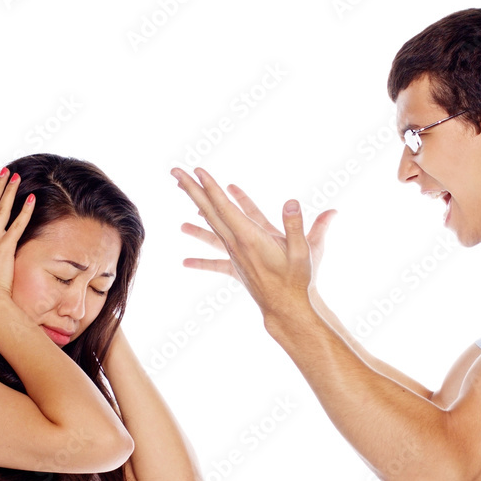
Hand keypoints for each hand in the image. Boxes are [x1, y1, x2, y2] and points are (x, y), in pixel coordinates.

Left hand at [174, 167, 335, 317]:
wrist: (287, 309)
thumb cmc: (297, 280)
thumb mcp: (304, 250)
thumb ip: (296, 225)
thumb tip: (291, 202)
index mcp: (250, 237)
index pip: (224, 207)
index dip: (211, 187)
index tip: (198, 171)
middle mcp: (237, 245)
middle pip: (210, 212)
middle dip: (193, 190)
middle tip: (176, 172)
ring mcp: (235, 257)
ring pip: (211, 230)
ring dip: (195, 214)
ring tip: (178, 204)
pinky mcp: (238, 269)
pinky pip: (216, 262)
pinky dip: (201, 260)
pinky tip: (185, 263)